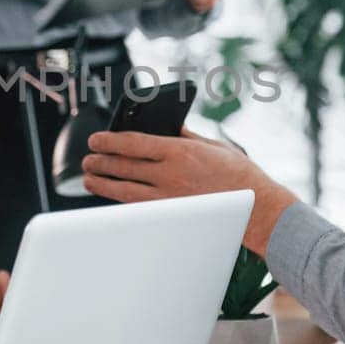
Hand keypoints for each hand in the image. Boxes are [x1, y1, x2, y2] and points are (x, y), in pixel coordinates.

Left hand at [81, 128, 298, 252]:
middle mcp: (170, 175)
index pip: (135, 143)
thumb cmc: (239, 175)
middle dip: (102, 162)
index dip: (110, 141)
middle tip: (87, 159)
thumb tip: (166, 128)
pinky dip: (123, 200)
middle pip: (125, 167)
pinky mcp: (173, 215)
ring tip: (88, 179)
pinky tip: (113, 197)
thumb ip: (185, 136)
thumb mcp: (212, 145)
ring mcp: (169, 198)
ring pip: (126, 191)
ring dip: (104, 184)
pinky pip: (140, 207)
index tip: (95, 139)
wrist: (257, 208)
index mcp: (180, 151)